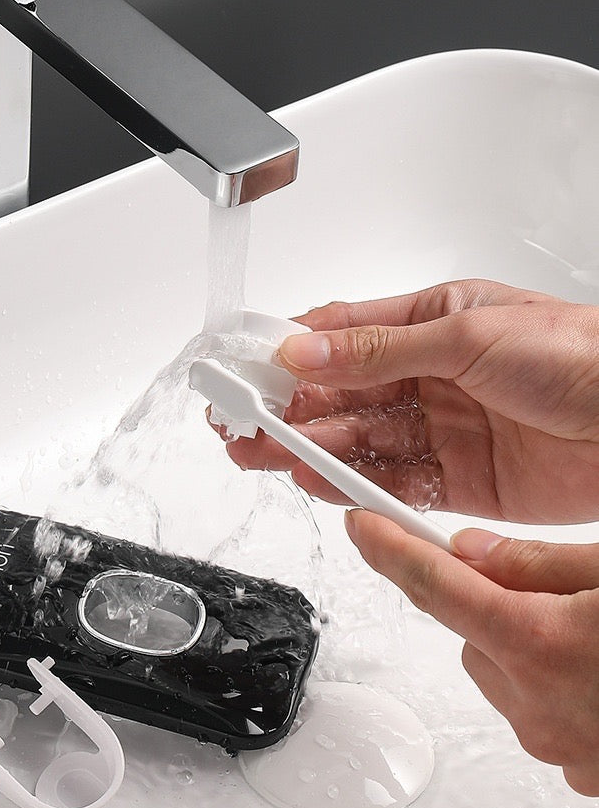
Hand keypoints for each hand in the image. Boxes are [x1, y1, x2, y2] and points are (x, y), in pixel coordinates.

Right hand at [222, 279, 598, 523]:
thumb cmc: (579, 354)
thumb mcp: (467, 335)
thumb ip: (380, 350)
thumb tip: (305, 350)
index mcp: (433, 320)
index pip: (343, 334)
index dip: (288, 352)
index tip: (243, 370)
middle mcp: (434, 373)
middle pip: (344, 393)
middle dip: (290, 409)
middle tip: (242, 427)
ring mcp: (447, 428)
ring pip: (363, 440)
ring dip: (314, 449)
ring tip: (268, 457)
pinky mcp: (465, 482)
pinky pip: (398, 484)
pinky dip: (357, 486)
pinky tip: (322, 484)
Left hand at [344, 509, 598, 795]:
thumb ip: (542, 562)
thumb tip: (477, 552)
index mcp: (542, 642)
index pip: (436, 586)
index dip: (390, 550)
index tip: (361, 527)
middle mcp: (540, 704)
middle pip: (473, 635)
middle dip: (492, 603)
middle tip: (553, 585)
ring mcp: (562, 749)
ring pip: (506, 675)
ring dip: (525, 647)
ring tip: (594, 631)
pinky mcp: (583, 774)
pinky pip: (542, 714)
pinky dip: (557, 687)